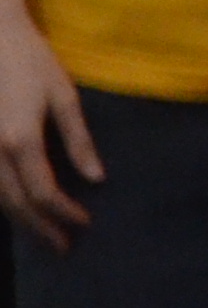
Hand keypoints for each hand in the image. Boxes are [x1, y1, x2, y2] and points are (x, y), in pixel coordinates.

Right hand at [0, 19, 97, 248]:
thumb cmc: (29, 59)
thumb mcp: (63, 96)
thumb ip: (78, 140)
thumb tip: (97, 179)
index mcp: (20, 140)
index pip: (44, 192)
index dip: (65, 213)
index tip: (85, 223)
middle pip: (15, 202)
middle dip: (39, 228)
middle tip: (62, 247)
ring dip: (17, 218)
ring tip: (41, 235)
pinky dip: (0, 197)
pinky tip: (14, 206)